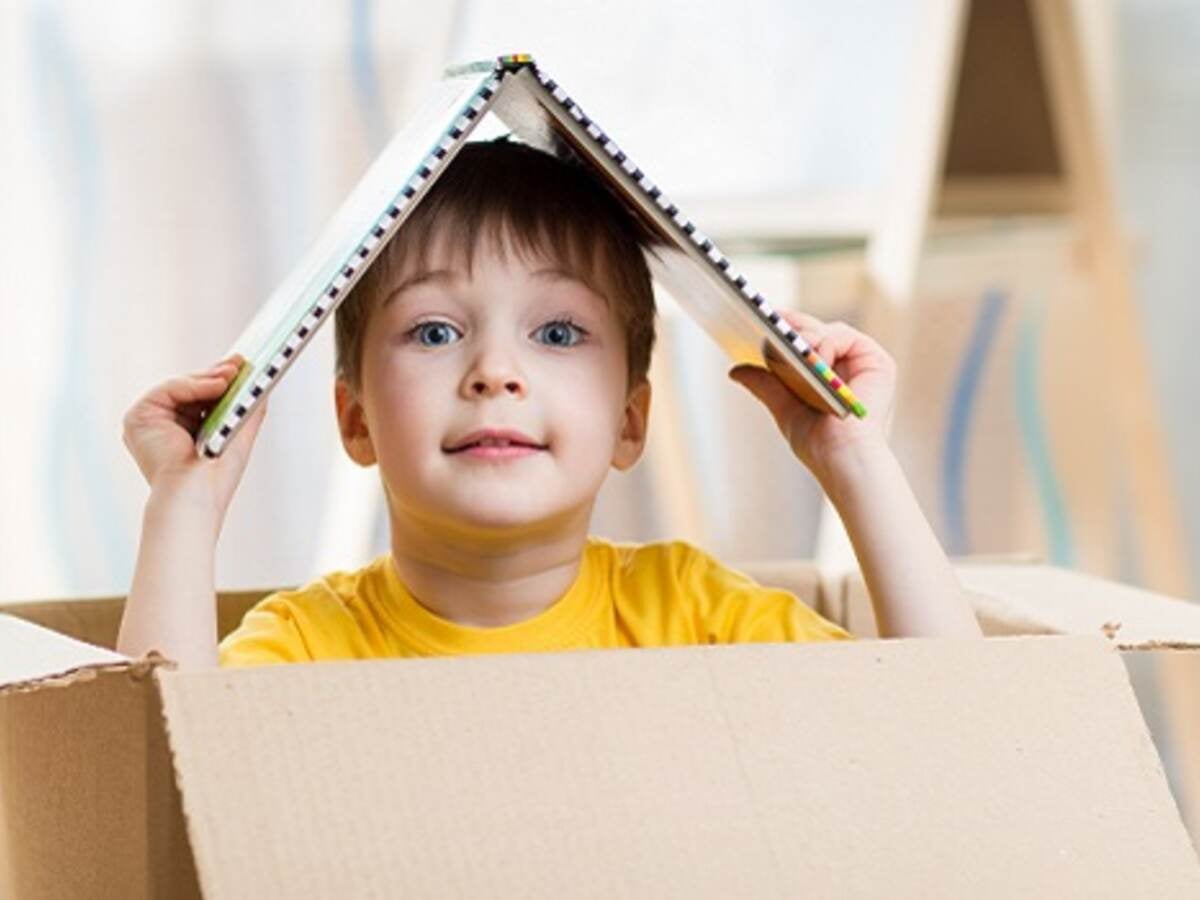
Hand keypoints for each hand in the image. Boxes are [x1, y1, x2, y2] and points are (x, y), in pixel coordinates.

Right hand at [122, 355, 266, 515]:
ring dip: (210, 377)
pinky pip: (170, 389)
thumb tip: (264, 385)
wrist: (194, 497)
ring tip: (235, 373)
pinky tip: (219, 384)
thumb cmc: (215, 479)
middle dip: (218, 374)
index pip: (201, 398)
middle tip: (241, 362)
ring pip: (182, 385)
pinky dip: (195, 384)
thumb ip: (249, 410)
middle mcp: (160, 424)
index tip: (243, 365)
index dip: (220, 381)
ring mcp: (148, 420)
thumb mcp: (238, 435)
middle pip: (191, 389)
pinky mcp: (139, 416)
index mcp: (180, 431)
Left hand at [728, 313, 895, 485]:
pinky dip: (825, 344)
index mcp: (828, 376)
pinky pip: (843, 335)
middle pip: (815, 331)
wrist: (842, 458)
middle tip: (770, 320)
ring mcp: (861, 362)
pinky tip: (817, 363)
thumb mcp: (784, 408)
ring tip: (794, 353)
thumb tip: (735, 370)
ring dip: (805, 338)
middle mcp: (846, 366)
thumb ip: (765, 385)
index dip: (784, 327)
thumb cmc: (818, 442)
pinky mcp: (876, 361)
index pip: (804, 342)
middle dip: (791, 326)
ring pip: (826, 330)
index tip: (762, 317)